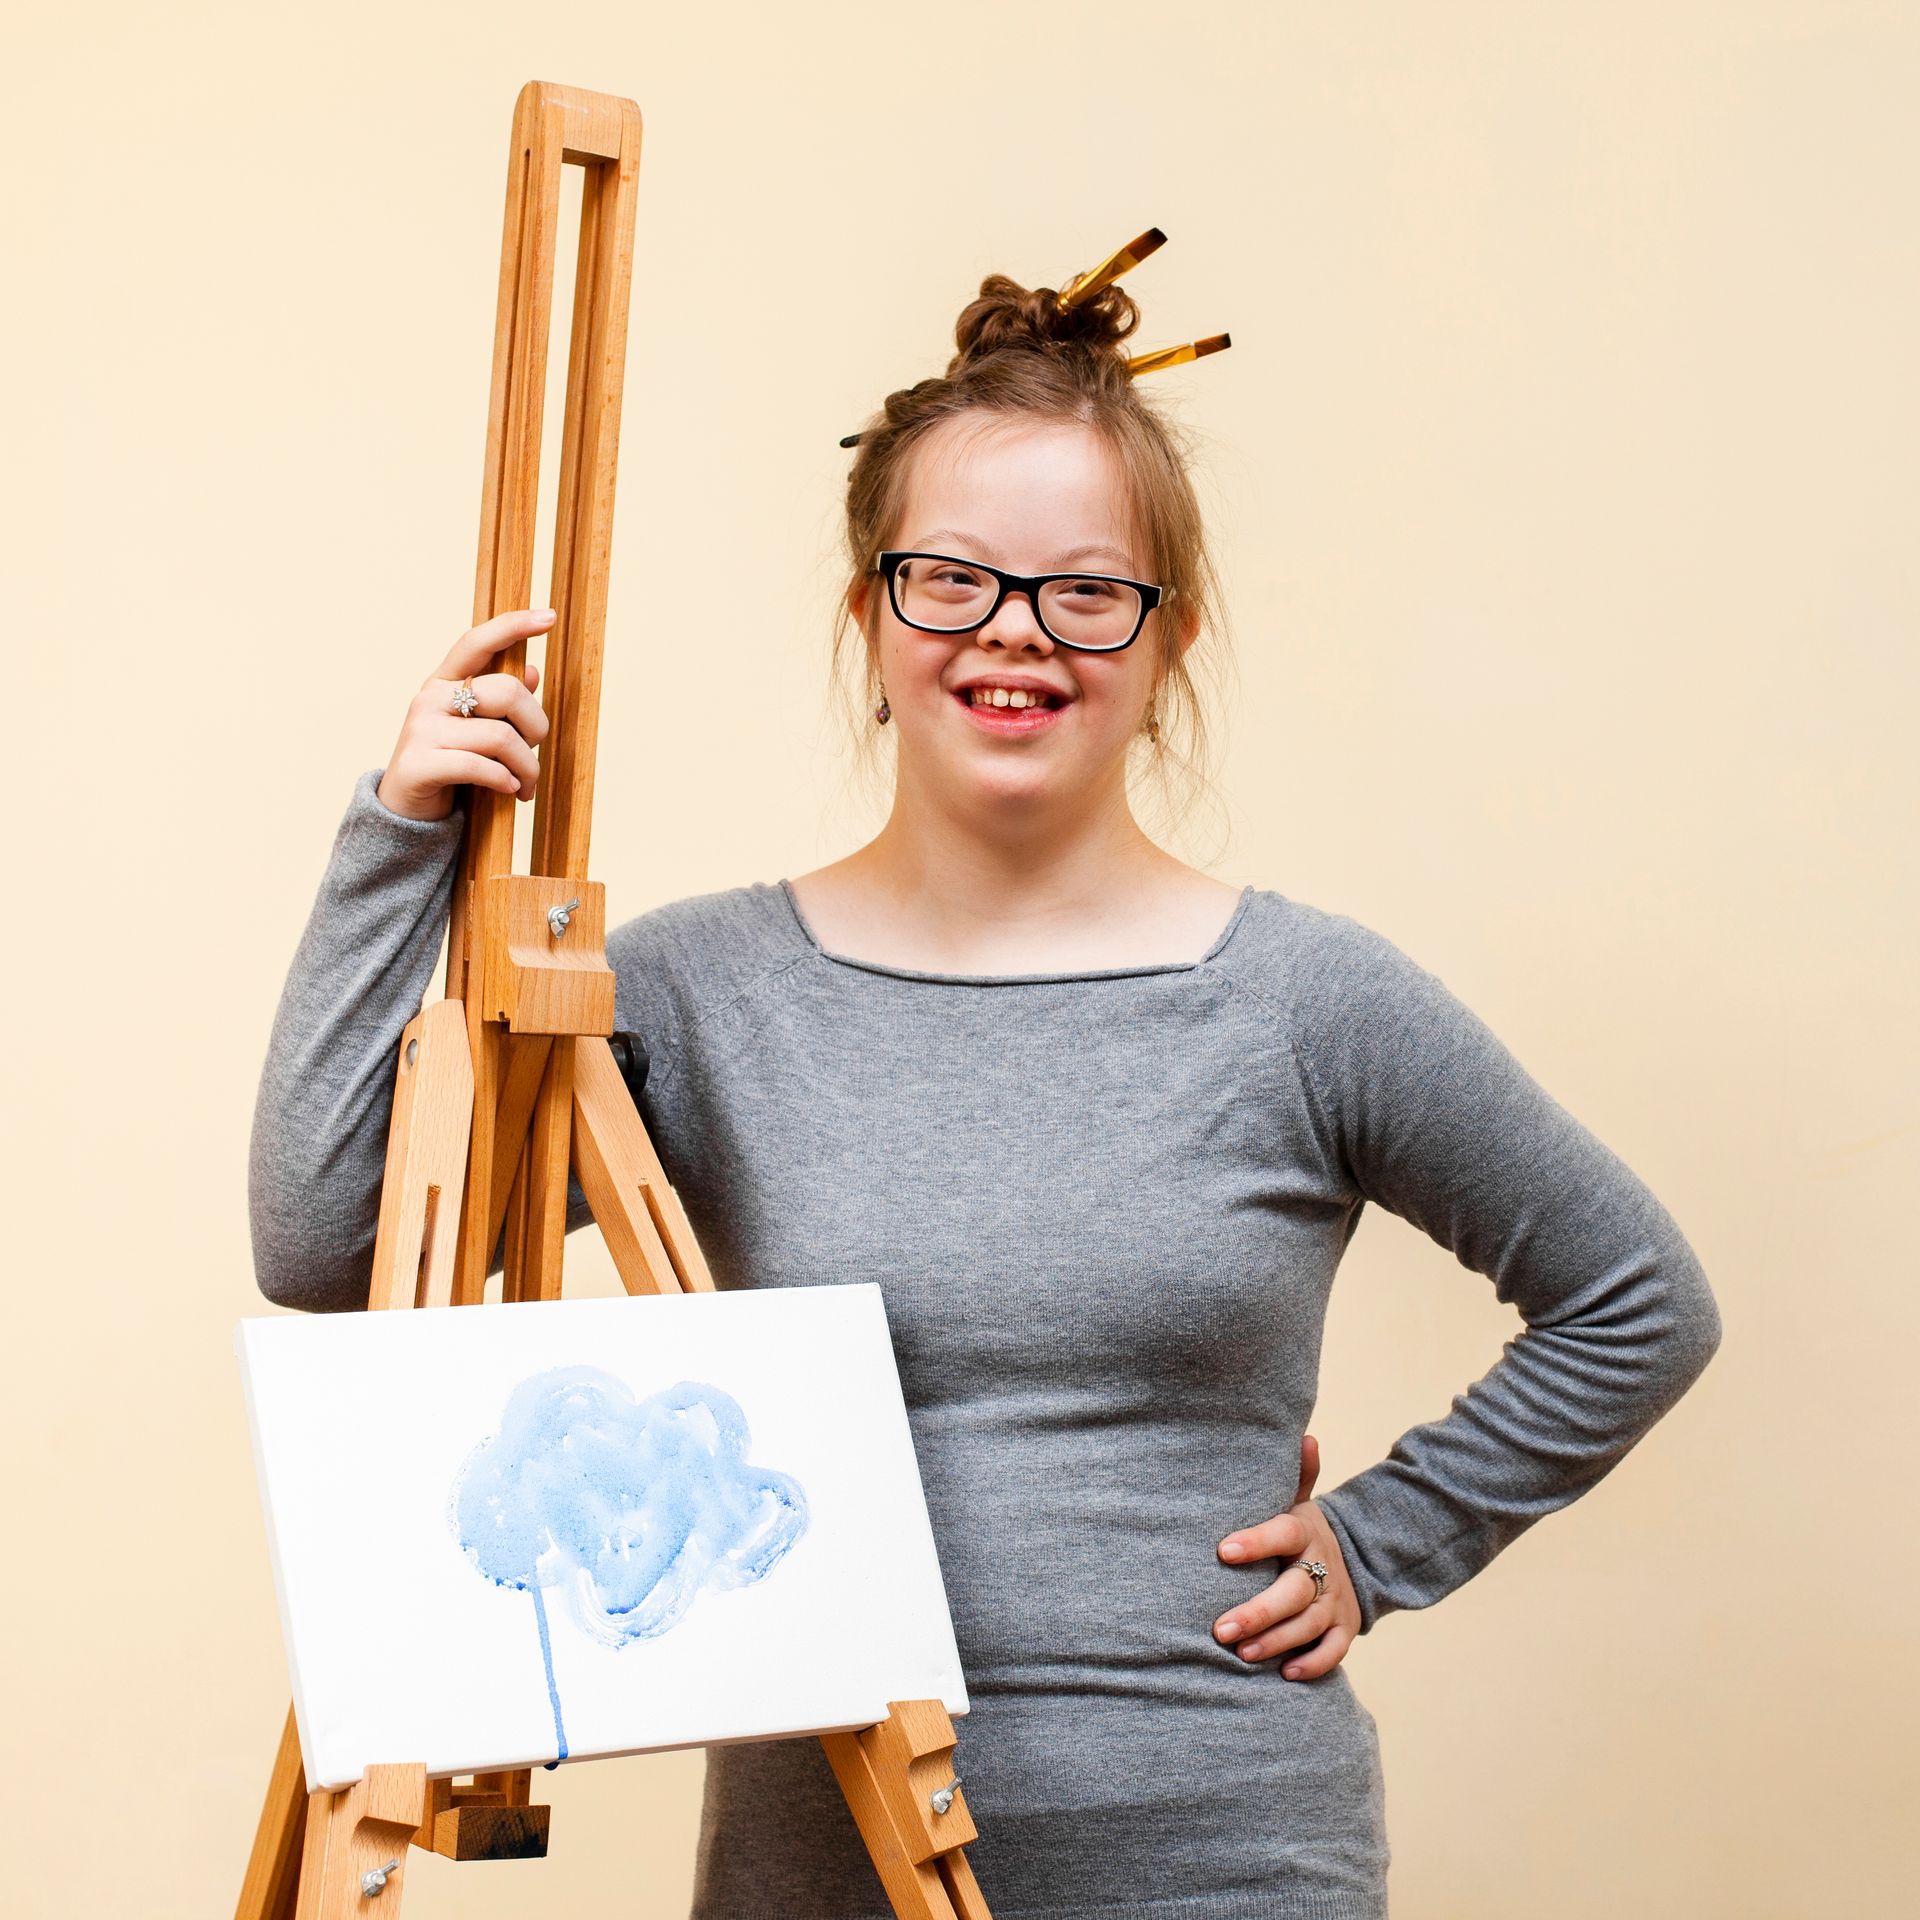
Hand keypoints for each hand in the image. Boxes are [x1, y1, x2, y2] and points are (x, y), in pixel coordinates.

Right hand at [374, 608, 555, 820]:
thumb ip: (501, 704)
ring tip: (526, 785)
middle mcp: (430, 697)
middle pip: (507, 692)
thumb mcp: (476, 729)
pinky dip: (504, 781)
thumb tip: (532, 671)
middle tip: (534, 755)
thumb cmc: (449, 765)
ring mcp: (421, 729)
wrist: (406, 810)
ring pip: (500, 737)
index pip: (477, 641)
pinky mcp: (418, 764)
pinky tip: (510, 790)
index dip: (513, 625)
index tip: (550, 616)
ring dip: (526, 767)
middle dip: (536, 728)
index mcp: (444, 681)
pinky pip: (479, 766)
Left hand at [1213, 1432, 1362, 1680]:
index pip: (1282, 1533)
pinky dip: (1313, 1664)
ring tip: (1240, 1653)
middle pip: (1295, 1591)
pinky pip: (1334, 1652)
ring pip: (1309, 1625)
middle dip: (1259, 1612)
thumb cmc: (1299, 1532)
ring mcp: (1337, 1600)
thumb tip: (1306, 1436)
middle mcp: (1323, 1566)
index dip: (1256, 1541)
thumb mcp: (1298, 1501)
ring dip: (1277, 1642)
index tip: (1222, 1550)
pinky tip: (1285, 1674)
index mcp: (1304, 1531)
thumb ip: (1297, 1474)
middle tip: (1219, 1628)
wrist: (1352, 1560)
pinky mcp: (1346, 1629)